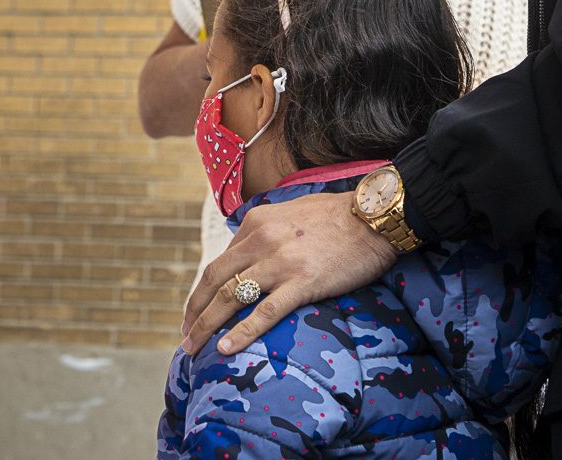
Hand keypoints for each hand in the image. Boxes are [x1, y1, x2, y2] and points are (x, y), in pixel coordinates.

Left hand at [181, 192, 397, 355]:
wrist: (375, 215)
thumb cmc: (340, 215)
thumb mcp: (292, 211)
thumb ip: (269, 230)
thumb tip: (253, 250)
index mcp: (257, 222)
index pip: (221, 260)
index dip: (203, 289)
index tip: (197, 310)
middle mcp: (261, 240)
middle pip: (214, 279)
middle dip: (195, 310)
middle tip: (187, 335)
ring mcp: (280, 262)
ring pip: (230, 296)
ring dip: (207, 325)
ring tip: (194, 348)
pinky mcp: (302, 282)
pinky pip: (265, 312)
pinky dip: (241, 332)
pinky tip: (225, 349)